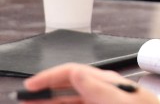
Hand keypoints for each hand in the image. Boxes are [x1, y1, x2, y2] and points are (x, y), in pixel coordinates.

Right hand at [22, 63, 158, 103]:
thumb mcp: (119, 101)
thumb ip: (98, 88)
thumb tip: (76, 73)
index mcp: (107, 82)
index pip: (73, 72)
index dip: (50, 76)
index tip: (32, 85)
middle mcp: (104, 90)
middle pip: (70, 86)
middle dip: (47, 90)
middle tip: (27, 98)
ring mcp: (104, 101)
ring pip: (73, 99)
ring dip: (54, 101)